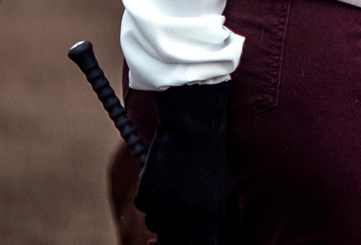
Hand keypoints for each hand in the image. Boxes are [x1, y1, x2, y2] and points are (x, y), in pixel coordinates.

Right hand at [135, 81, 230, 244]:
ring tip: (173, 187)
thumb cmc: (208, 161)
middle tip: (172, 217)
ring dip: (161, 212)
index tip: (185, 241)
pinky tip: (161, 176)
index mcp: (206, 218)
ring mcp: (163, 203)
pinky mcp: (146, 190)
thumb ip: (208, 223)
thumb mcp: (217, 194)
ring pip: (154, 224)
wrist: (192, 127)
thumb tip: (195, 244)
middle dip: (169, 236)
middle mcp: (184, 215)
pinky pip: (143, 205)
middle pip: (170, 244)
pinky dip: (149, 194)